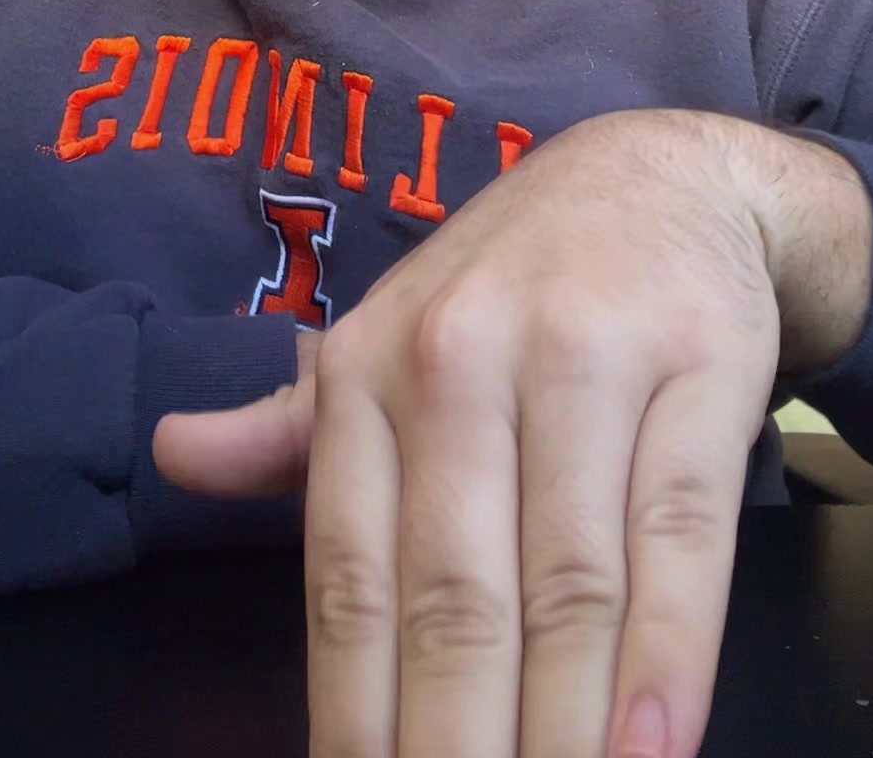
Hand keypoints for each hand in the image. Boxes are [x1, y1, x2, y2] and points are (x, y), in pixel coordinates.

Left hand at [155, 110, 871, 756]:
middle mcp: (463, 360)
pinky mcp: (699, 365)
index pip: (348, 579)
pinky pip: (680, 534)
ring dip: (564, 730)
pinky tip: (653, 746)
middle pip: (455, 600)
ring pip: (569, 584)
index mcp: (368, 368)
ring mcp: (585, 359)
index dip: (353, 721)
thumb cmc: (507, 283)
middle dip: (455, 750)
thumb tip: (173, 455)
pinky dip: (671, 657)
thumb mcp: (388, 334)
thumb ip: (293, 424)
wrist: (656, 173)